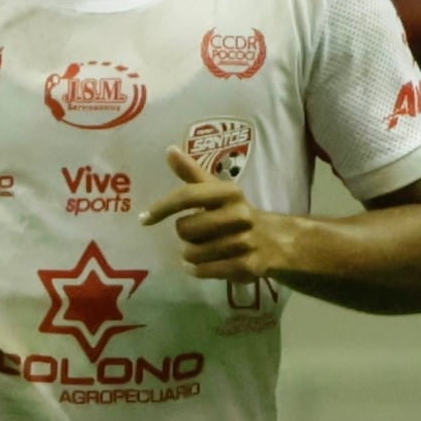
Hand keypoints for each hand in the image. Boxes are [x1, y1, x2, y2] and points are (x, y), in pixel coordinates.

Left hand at [142, 149, 293, 285]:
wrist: (276, 241)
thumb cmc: (235, 213)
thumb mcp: (217, 191)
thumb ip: (192, 173)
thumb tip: (169, 150)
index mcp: (230, 193)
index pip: (188, 196)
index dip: (162, 207)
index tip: (144, 219)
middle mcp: (240, 215)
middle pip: (186, 229)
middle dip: (185, 234)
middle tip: (197, 234)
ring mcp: (245, 241)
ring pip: (193, 253)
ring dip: (190, 254)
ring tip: (202, 250)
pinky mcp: (247, 266)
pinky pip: (205, 271)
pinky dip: (197, 270)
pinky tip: (201, 266)